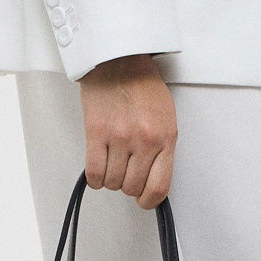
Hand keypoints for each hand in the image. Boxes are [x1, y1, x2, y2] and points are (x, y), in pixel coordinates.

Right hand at [79, 54, 176, 209]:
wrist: (119, 60)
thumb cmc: (142, 85)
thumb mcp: (167, 117)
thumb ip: (163, 148)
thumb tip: (154, 177)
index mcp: (165, 137)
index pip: (160, 186)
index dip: (150, 201)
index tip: (144, 200)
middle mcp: (144, 140)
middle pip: (133, 187)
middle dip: (128, 185)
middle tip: (126, 172)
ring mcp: (119, 137)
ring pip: (113, 182)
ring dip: (111, 179)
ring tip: (112, 164)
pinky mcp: (96, 133)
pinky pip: (94, 172)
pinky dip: (95, 178)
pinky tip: (98, 168)